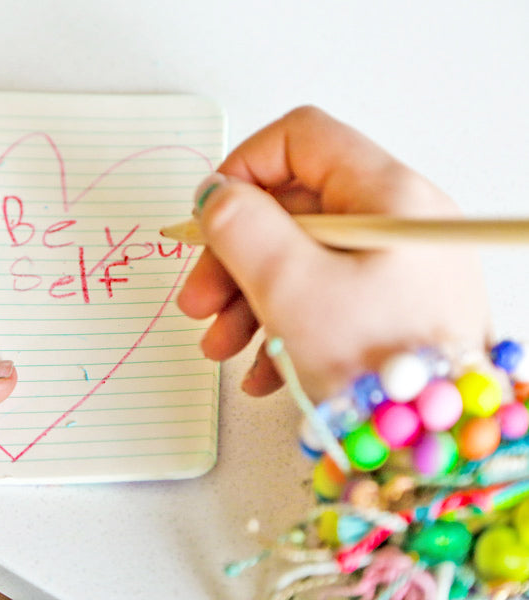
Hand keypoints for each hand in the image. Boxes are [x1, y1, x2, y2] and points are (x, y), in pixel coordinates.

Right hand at [177, 106, 489, 399]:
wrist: (436, 448)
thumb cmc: (379, 366)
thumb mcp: (291, 287)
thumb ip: (241, 228)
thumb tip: (214, 196)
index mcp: (385, 196)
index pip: (301, 139)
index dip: (243, 169)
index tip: (209, 216)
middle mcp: (397, 223)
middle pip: (293, 209)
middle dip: (234, 255)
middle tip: (198, 300)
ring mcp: (398, 270)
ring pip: (302, 261)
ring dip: (248, 300)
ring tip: (221, 348)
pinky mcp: (394, 312)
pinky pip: (325, 301)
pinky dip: (284, 328)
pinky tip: (262, 373)